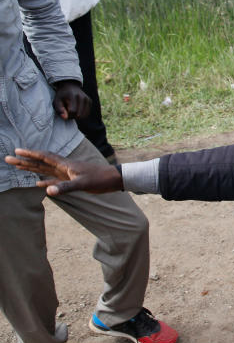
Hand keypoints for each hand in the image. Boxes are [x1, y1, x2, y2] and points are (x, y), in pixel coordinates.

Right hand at [4, 148, 122, 195]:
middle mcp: (64, 167)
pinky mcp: (72, 180)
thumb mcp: (82, 184)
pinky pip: (55, 180)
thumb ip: (65, 187)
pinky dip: (46, 182)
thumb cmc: (100, 179)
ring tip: (18, 167)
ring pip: (45, 170)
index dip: (30, 154)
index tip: (16, 151)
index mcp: (65, 165)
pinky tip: (39, 185)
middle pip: (40, 162)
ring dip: (32, 169)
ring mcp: (68, 174)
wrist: (114, 180)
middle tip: (8, 159)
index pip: (44, 157)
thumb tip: (46, 191)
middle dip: (24, 161)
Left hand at [53, 81, 89, 119]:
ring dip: (78, 117)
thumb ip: (59, 109)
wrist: (70, 86)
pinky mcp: (90, 101)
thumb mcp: (56, 100)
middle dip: (72, 117)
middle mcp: (82, 97)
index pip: (73, 111)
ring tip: (72, 112)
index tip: (64, 112)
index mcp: (73, 95)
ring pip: (84, 115)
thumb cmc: (62, 95)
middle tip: (67, 113)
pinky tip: (77, 111)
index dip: (68, 115)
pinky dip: (82, 114)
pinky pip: (87, 113)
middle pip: (79, 114)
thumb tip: (65, 118)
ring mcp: (87, 99)